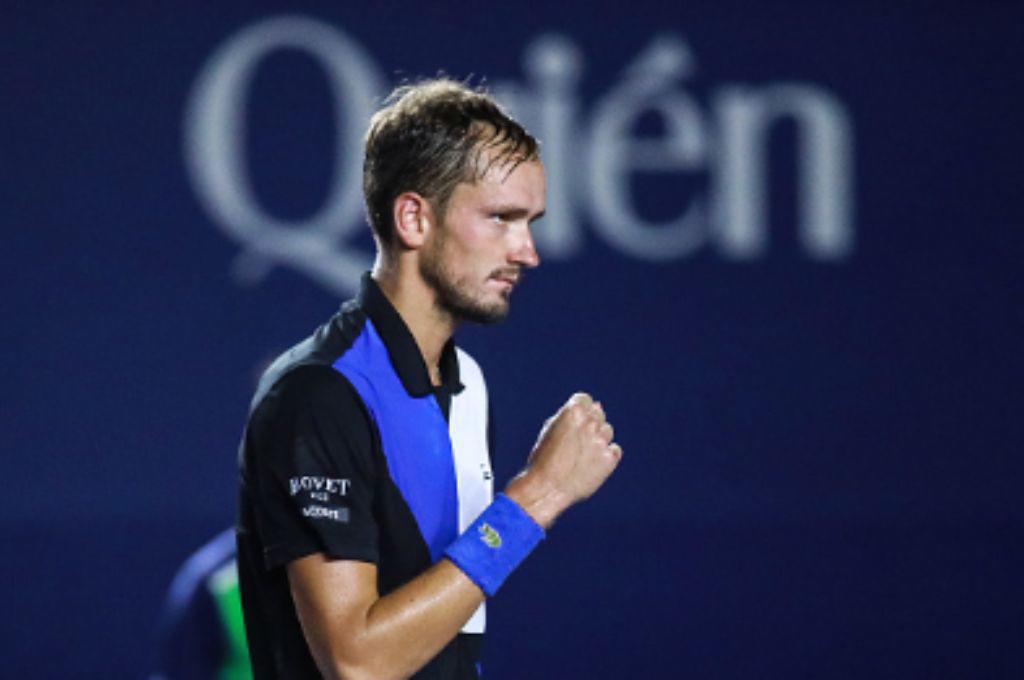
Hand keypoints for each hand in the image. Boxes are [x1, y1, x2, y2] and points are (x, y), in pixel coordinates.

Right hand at [505, 393, 621, 527]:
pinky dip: (606, 456)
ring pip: (608, 431)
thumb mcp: (550, 429)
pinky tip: (591, 464)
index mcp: (573, 411)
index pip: (586, 399)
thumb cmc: (544, 460)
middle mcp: (590, 423)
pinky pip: (614, 450)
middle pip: (598, 414)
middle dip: (590, 424)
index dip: (580, 411)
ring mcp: (601, 441)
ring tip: (581, 455)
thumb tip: (590, 406)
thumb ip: (569, 416)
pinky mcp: (610, 458)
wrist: (547, 488)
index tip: (574, 424)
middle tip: (576, 443)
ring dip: (598, 439)